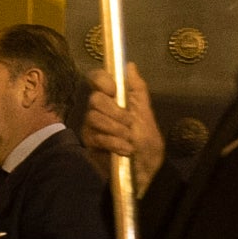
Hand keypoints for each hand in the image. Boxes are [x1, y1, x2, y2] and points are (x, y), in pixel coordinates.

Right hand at [84, 61, 163, 187]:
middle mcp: (98, 110)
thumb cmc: (147, 143)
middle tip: (129, 123)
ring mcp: (92, 127)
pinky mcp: (89, 144)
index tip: (114, 90)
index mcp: (113, 99)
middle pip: (95, 99)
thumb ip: (138, 90)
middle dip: (115, 112)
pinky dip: (114, 143)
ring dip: (116, 129)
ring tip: (129, 141)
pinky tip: (125, 150)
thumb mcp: (147, 114)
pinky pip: (96, 137)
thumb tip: (130, 65)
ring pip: (93, 117)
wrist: (145, 173)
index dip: (102, 79)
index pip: (97, 78)